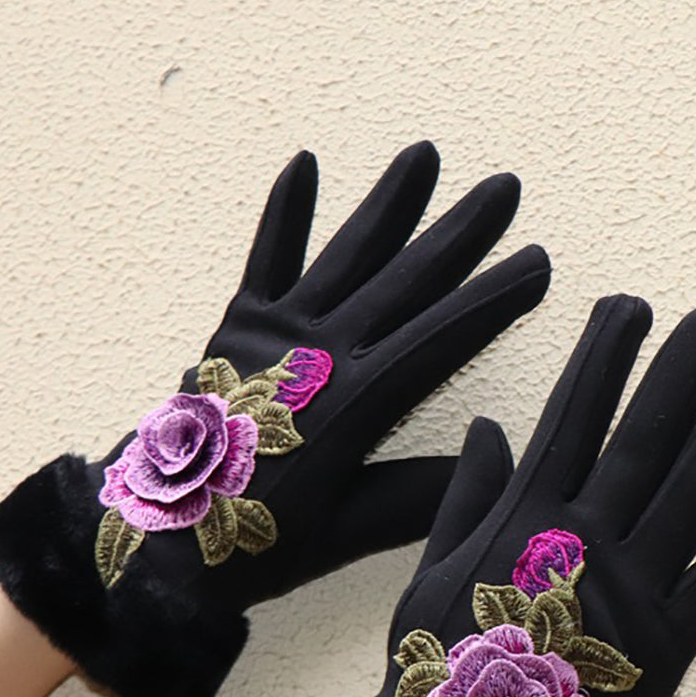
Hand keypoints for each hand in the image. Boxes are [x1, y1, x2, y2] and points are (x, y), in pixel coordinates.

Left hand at [0, 143, 549, 696]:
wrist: (159, 537)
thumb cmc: (254, 542)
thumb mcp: (348, 531)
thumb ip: (418, 495)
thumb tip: (488, 458)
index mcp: (357, 402)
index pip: (443, 337)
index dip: (493, 298)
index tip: (536, 262)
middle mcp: (322, 352)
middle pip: (405, 281)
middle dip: (460, 234)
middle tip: (504, 189)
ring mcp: (277, 332)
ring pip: (346, 255)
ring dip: (388, 205)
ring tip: (424, 154)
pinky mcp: (237, 327)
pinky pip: (266, 261)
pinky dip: (284, 216)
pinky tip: (304, 164)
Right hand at [319, 295, 695, 696]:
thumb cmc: (445, 668)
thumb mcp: (433, 570)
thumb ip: (467, 495)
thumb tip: (488, 427)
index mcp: (527, 519)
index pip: (575, 417)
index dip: (606, 359)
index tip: (631, 310)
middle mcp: (586, 541)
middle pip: (645, 441)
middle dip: (682, 374)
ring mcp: (632, 591)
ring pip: (693, 497)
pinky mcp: (667, 647)